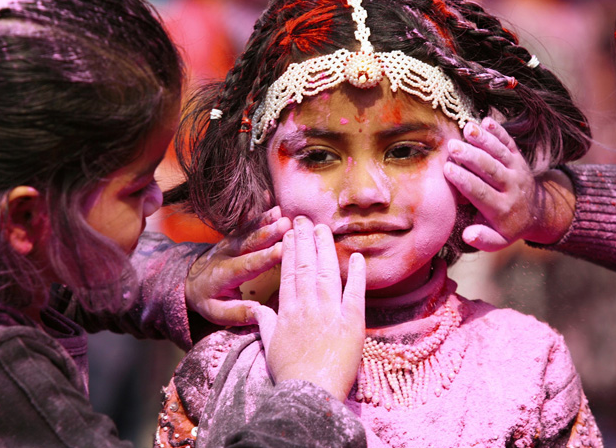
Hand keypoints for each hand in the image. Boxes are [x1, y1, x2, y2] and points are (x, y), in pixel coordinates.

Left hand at [186, 206, 290, 325]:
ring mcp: (229, 242)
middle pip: (248, 242)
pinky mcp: (233, 234)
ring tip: (282, 211)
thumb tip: (258, 313)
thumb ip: (237, 313)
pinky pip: (246, 221)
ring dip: (265, 219)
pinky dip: (258, 209)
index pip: (246, 265)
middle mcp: (226, 254)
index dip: (264, 257)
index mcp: (223, 274)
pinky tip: (270, 195)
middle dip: (268, 232)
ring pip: (248, 229)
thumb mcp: (217, 313)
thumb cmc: (208, 299)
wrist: (190, 281)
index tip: (282, 250)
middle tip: (286, 224)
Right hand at [253, 216, 365, 401]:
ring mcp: (330, 312)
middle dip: (305, 241)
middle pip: (305, 266)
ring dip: (325, 249)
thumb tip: (258, 308)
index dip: (290, 251)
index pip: (288, 273)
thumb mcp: (270, 346)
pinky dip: (357, 273)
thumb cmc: (289, 374)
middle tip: (305, 220)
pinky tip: (357, 256)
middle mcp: (307, 306)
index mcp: (287, 311)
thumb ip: (265, 323)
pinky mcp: (352, 323)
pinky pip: (355, 292)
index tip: (290, 234)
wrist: (309, 394)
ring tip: (324, 230)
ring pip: (326, 273)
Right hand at [444, 118, 575, 250]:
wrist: (537, 212)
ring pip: (500, 153)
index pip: (481, 192)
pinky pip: (510, 143)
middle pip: (491, 169)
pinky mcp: (519, 158)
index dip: (464, 180)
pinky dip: (499, 131)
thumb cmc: (507, 227)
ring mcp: (517, 170)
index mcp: (502, 209)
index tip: (448, 169)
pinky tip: (485, 120)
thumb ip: (483, 240)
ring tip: (467, 128)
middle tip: (452, 146)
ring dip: (484, 140)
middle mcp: (511, 187)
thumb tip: (468, 235)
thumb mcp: (498, 242)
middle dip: (472, 157)